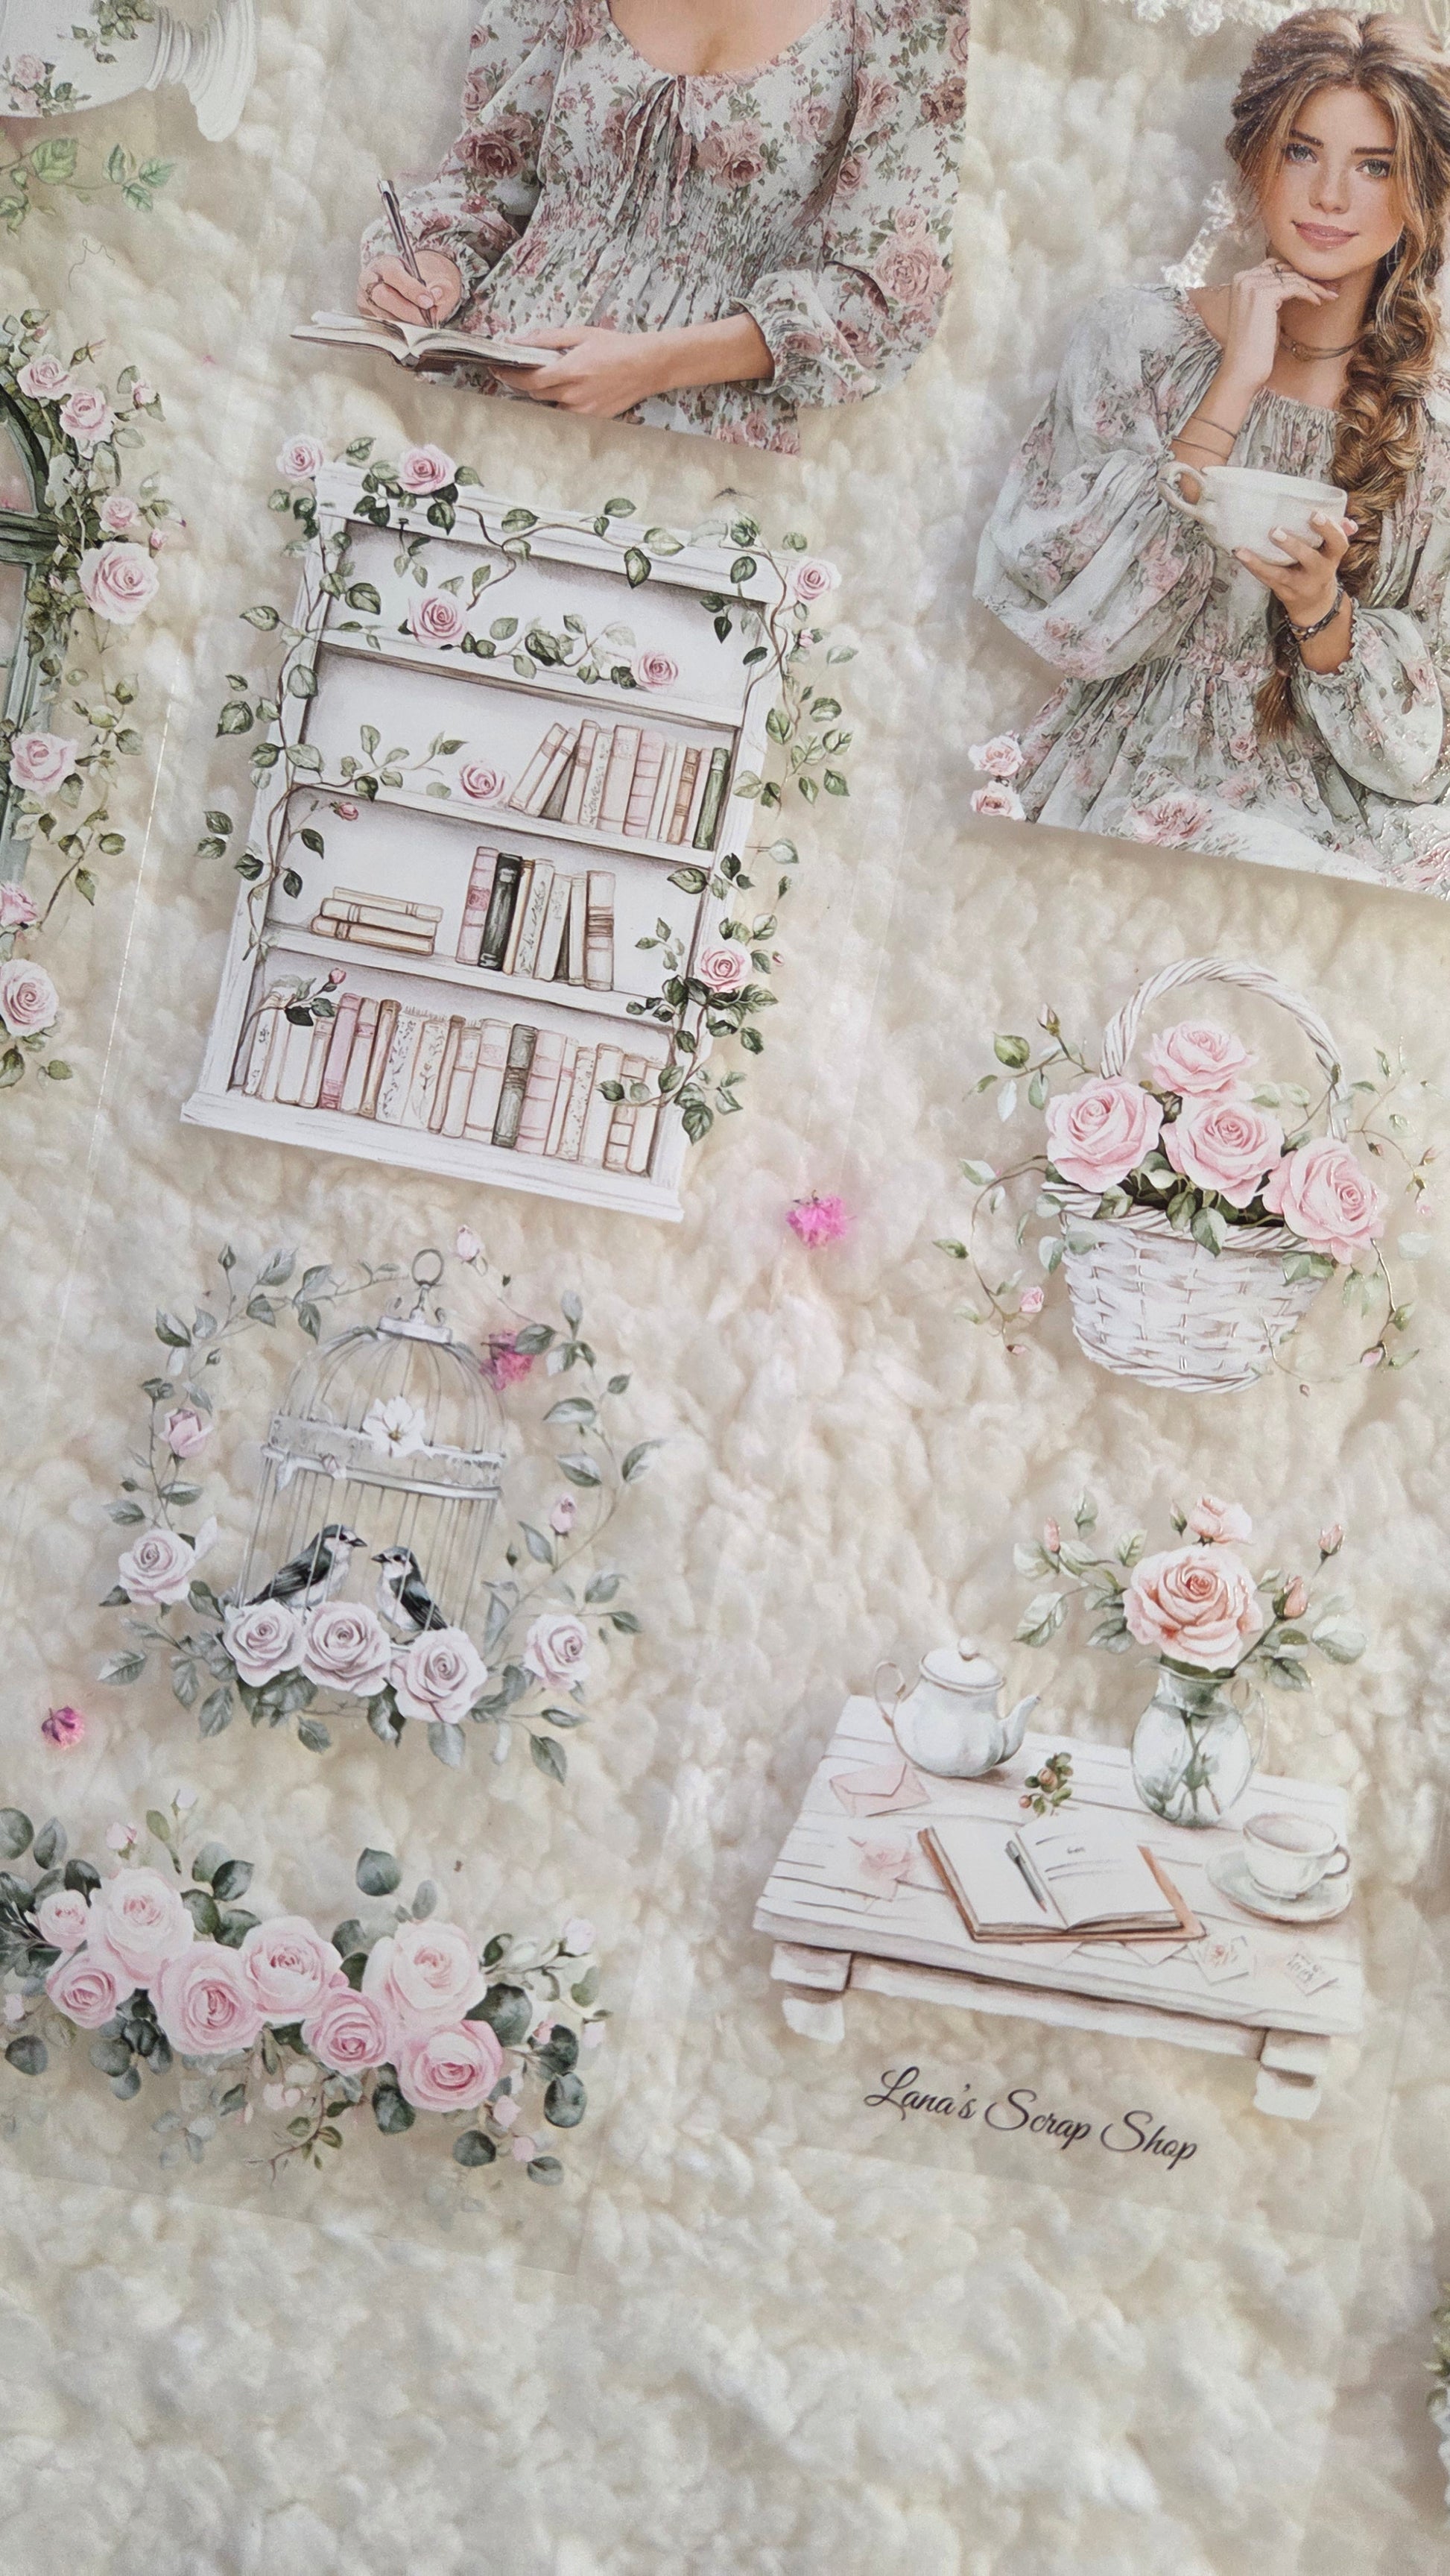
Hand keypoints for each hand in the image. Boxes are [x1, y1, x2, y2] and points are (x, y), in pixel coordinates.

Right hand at [358, 251, 462, 326]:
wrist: (406, 289)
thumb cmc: (418, 283)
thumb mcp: (432, 278)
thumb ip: (440, 285)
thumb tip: (438, 294)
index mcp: (385, 264)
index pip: (394, 274)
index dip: (412, 290)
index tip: (428, 302)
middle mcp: (369, 280)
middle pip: (382, 296)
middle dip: (406, 311)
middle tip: (425, 319)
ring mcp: (364, 298)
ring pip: (381, 315)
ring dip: (404, 323)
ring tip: (422, 323)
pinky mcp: (365, 315)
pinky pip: (380, 326)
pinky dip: (398, 330)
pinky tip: (411, 328)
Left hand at [495, 325, 675, 414]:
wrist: (647, 366)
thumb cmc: (615, 347)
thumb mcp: (580, 334)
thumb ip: (547, 339)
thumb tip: (519, 340)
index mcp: (570, 371)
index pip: (529, 380)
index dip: (509, 376)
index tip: (497, 369)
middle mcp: (574, 396)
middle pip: (535, 395)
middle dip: (522, 384)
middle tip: (514, 372)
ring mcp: (583, 411)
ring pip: (549, 407)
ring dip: (541, 395)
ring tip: (542, 381)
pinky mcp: (592, 419)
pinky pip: (565, 415)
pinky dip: (558, 404)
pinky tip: (562, 393)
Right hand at [1218, 257, 1341, 395]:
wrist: (1243, 369)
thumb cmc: (1255, 346)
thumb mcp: (1263, 312)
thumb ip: (1273, 293)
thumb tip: (1297, 282)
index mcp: (1240, 279)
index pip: (1274, 267)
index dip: (1296, 273)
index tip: (1316, 283)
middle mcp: (1243, 277)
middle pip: (1284, 268)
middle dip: (1309, 277)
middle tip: (1329, 286)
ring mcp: (1252, 285)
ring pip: (1292, 277)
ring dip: (1315, 286)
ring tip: (1329, 295)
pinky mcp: (1264, 295)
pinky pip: (1295, 287)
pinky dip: (1309, 293)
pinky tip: (1318, 303)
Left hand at [1236, 510, 1354, 625]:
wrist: (1316, 606)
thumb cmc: (1321, 568)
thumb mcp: (1332, 553)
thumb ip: (1337, 534)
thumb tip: (1349, 523)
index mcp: (1332, 558)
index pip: (1338, 544)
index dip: (1329, 529)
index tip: (1316, 514)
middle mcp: (1318, 573)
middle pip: (1310, 559)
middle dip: (1294, 546)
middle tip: (1276, 530)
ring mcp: (1299, 585)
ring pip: (1281, 574)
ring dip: (1263, 562)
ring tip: (1246, 548)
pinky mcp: (1283, 591)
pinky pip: (1267, 579)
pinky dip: (1253, 566)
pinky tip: (1240, 553)